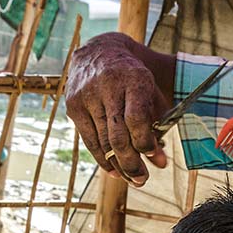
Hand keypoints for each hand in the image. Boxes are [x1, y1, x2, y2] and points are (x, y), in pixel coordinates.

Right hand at [65, 33, 170, 184]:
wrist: (100, 52)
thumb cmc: (132, 77)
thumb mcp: (150, 90)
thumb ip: (158, 122)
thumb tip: (159, 162)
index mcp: (132, 78)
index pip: (136, 119)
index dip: (145, 143)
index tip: (155, 157)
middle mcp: (107, 86)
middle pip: (117, 136)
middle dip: (131, 163)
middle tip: (142, 180)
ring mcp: (86, 96)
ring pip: (102, 142)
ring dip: (119, 166)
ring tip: (133, 179)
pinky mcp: (73, 105)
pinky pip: (88, 140)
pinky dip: (101, 158)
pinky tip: (112, 170)